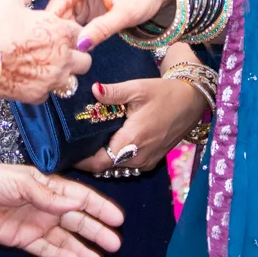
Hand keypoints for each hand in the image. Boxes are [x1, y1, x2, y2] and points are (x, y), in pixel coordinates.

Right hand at [0, 0, 92, 103]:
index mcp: (61, 31)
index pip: (81, 32)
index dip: (70, 31)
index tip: (58, 30)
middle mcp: (63, 57)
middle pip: (85, 60)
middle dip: (75, 55)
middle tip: (56, 50)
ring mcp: (52, 79)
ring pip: (71, 80)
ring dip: (63, 74)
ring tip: (45, 66)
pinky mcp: (38, 95)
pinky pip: (49, 93)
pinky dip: (43, 87)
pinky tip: (30, 78)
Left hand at [0, 159, 123, 256]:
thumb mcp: (24, 181)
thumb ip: (48, 196)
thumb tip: (74, 205)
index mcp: (51, 187)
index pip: (81, 198)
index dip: (100, 208)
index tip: (118, 218)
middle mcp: (48, 207)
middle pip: (78, 221)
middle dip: (97, 231)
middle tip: (115, 242)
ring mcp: (38, 224)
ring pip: (66, 239)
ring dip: (82, 249)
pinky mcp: (24, 239)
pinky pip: (47, 250)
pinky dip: (62, 256)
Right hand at [46, 0, 176, 50]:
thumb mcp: (126, 14)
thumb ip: (102, 28)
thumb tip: (80, 45)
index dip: (53, 18)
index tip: (48, 41)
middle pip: (60, 3)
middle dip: (57, 26)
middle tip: (56, 53)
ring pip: (63, 10)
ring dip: (63, 29)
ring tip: (62, 51)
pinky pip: (71, 13)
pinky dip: (71, 28)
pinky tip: (70, 44)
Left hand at [73, 78, 209, 173]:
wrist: (191, 101)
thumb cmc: (164, 93)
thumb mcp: (138, 88)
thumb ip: (114, 92)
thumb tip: (93, 89)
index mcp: (132, 140)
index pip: (99, 162)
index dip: (81, 161)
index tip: (66, 151)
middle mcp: (139, 156)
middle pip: (105, 166)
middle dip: (88, 159)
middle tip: (72, 145)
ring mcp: (147, 161)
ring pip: (116, 167)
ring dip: (102, 159)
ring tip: (87, 144)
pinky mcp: (152, 160)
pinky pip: (127, 165)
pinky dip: (116, 158)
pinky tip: (108, 143)